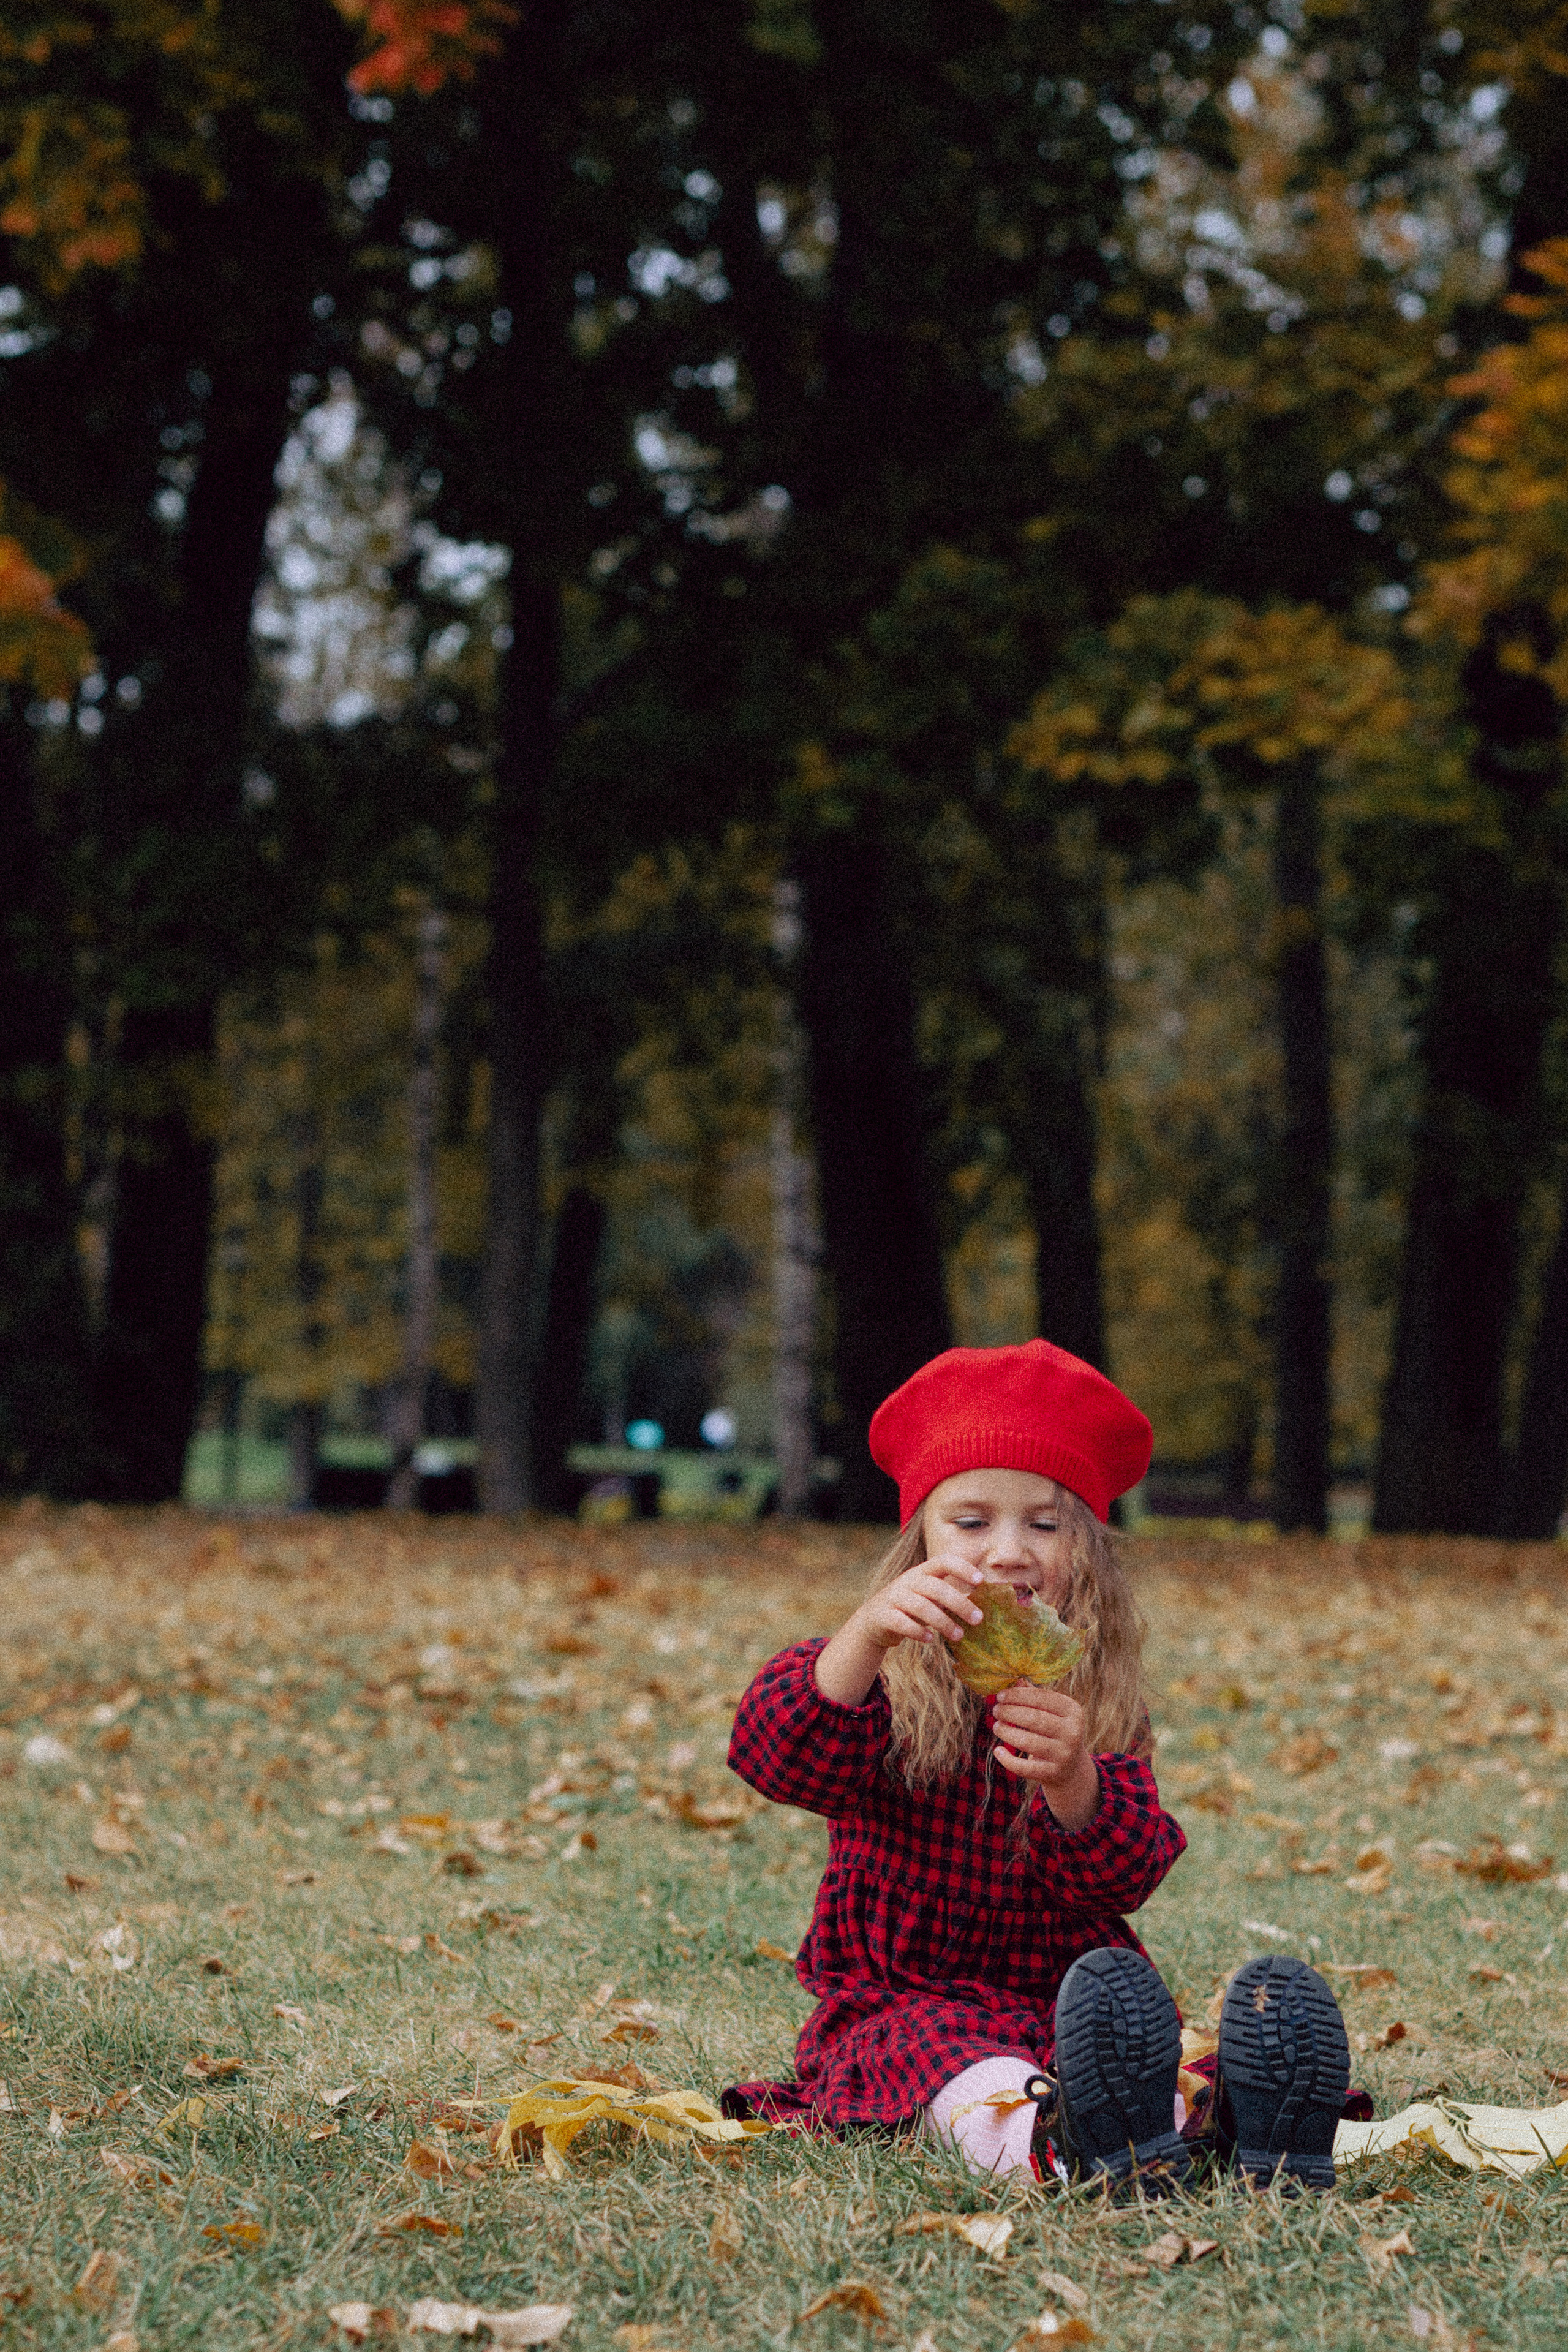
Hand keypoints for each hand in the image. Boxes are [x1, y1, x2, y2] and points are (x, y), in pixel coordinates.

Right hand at [812, 1557, 986, 1704]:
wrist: (873, 1620)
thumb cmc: (910, 1607)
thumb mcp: (928, 1596)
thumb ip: (948, 1595)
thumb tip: (981, 1604)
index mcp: (922, 1572)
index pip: (943, 1561)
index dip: (962, 1568)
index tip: (980, 1580)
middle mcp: (907, 1581)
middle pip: (936, 1588)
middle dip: (960, 1603)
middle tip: (978, 1619)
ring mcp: (894, 1597)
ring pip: (921, 1607)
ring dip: (943, 1622)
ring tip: (960, 1636)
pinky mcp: (883, 1616)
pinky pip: (902, 1623)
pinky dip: (918, 1631)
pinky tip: (930, 1640)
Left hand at [992, 1681, 1098, 1827]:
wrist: (1070, 1767)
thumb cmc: (1055, 1731)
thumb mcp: (1052, 1712)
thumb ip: (1035, 1696)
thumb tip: (1016, 1680)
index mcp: (1073, 1711)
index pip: (1042, 1698)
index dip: (1018, 1695)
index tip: (1000, 1695)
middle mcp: (1072, 1732)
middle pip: (1034, 1719)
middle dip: (1010, 1712)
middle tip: (996, 1710)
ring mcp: (1064, 1754)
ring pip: (1028, 1742)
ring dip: (1007, 1732)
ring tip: (997, 1726)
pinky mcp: (1053, 1773)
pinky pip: (1025, 1767)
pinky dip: (1008, 1760)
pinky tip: (997, 1751)